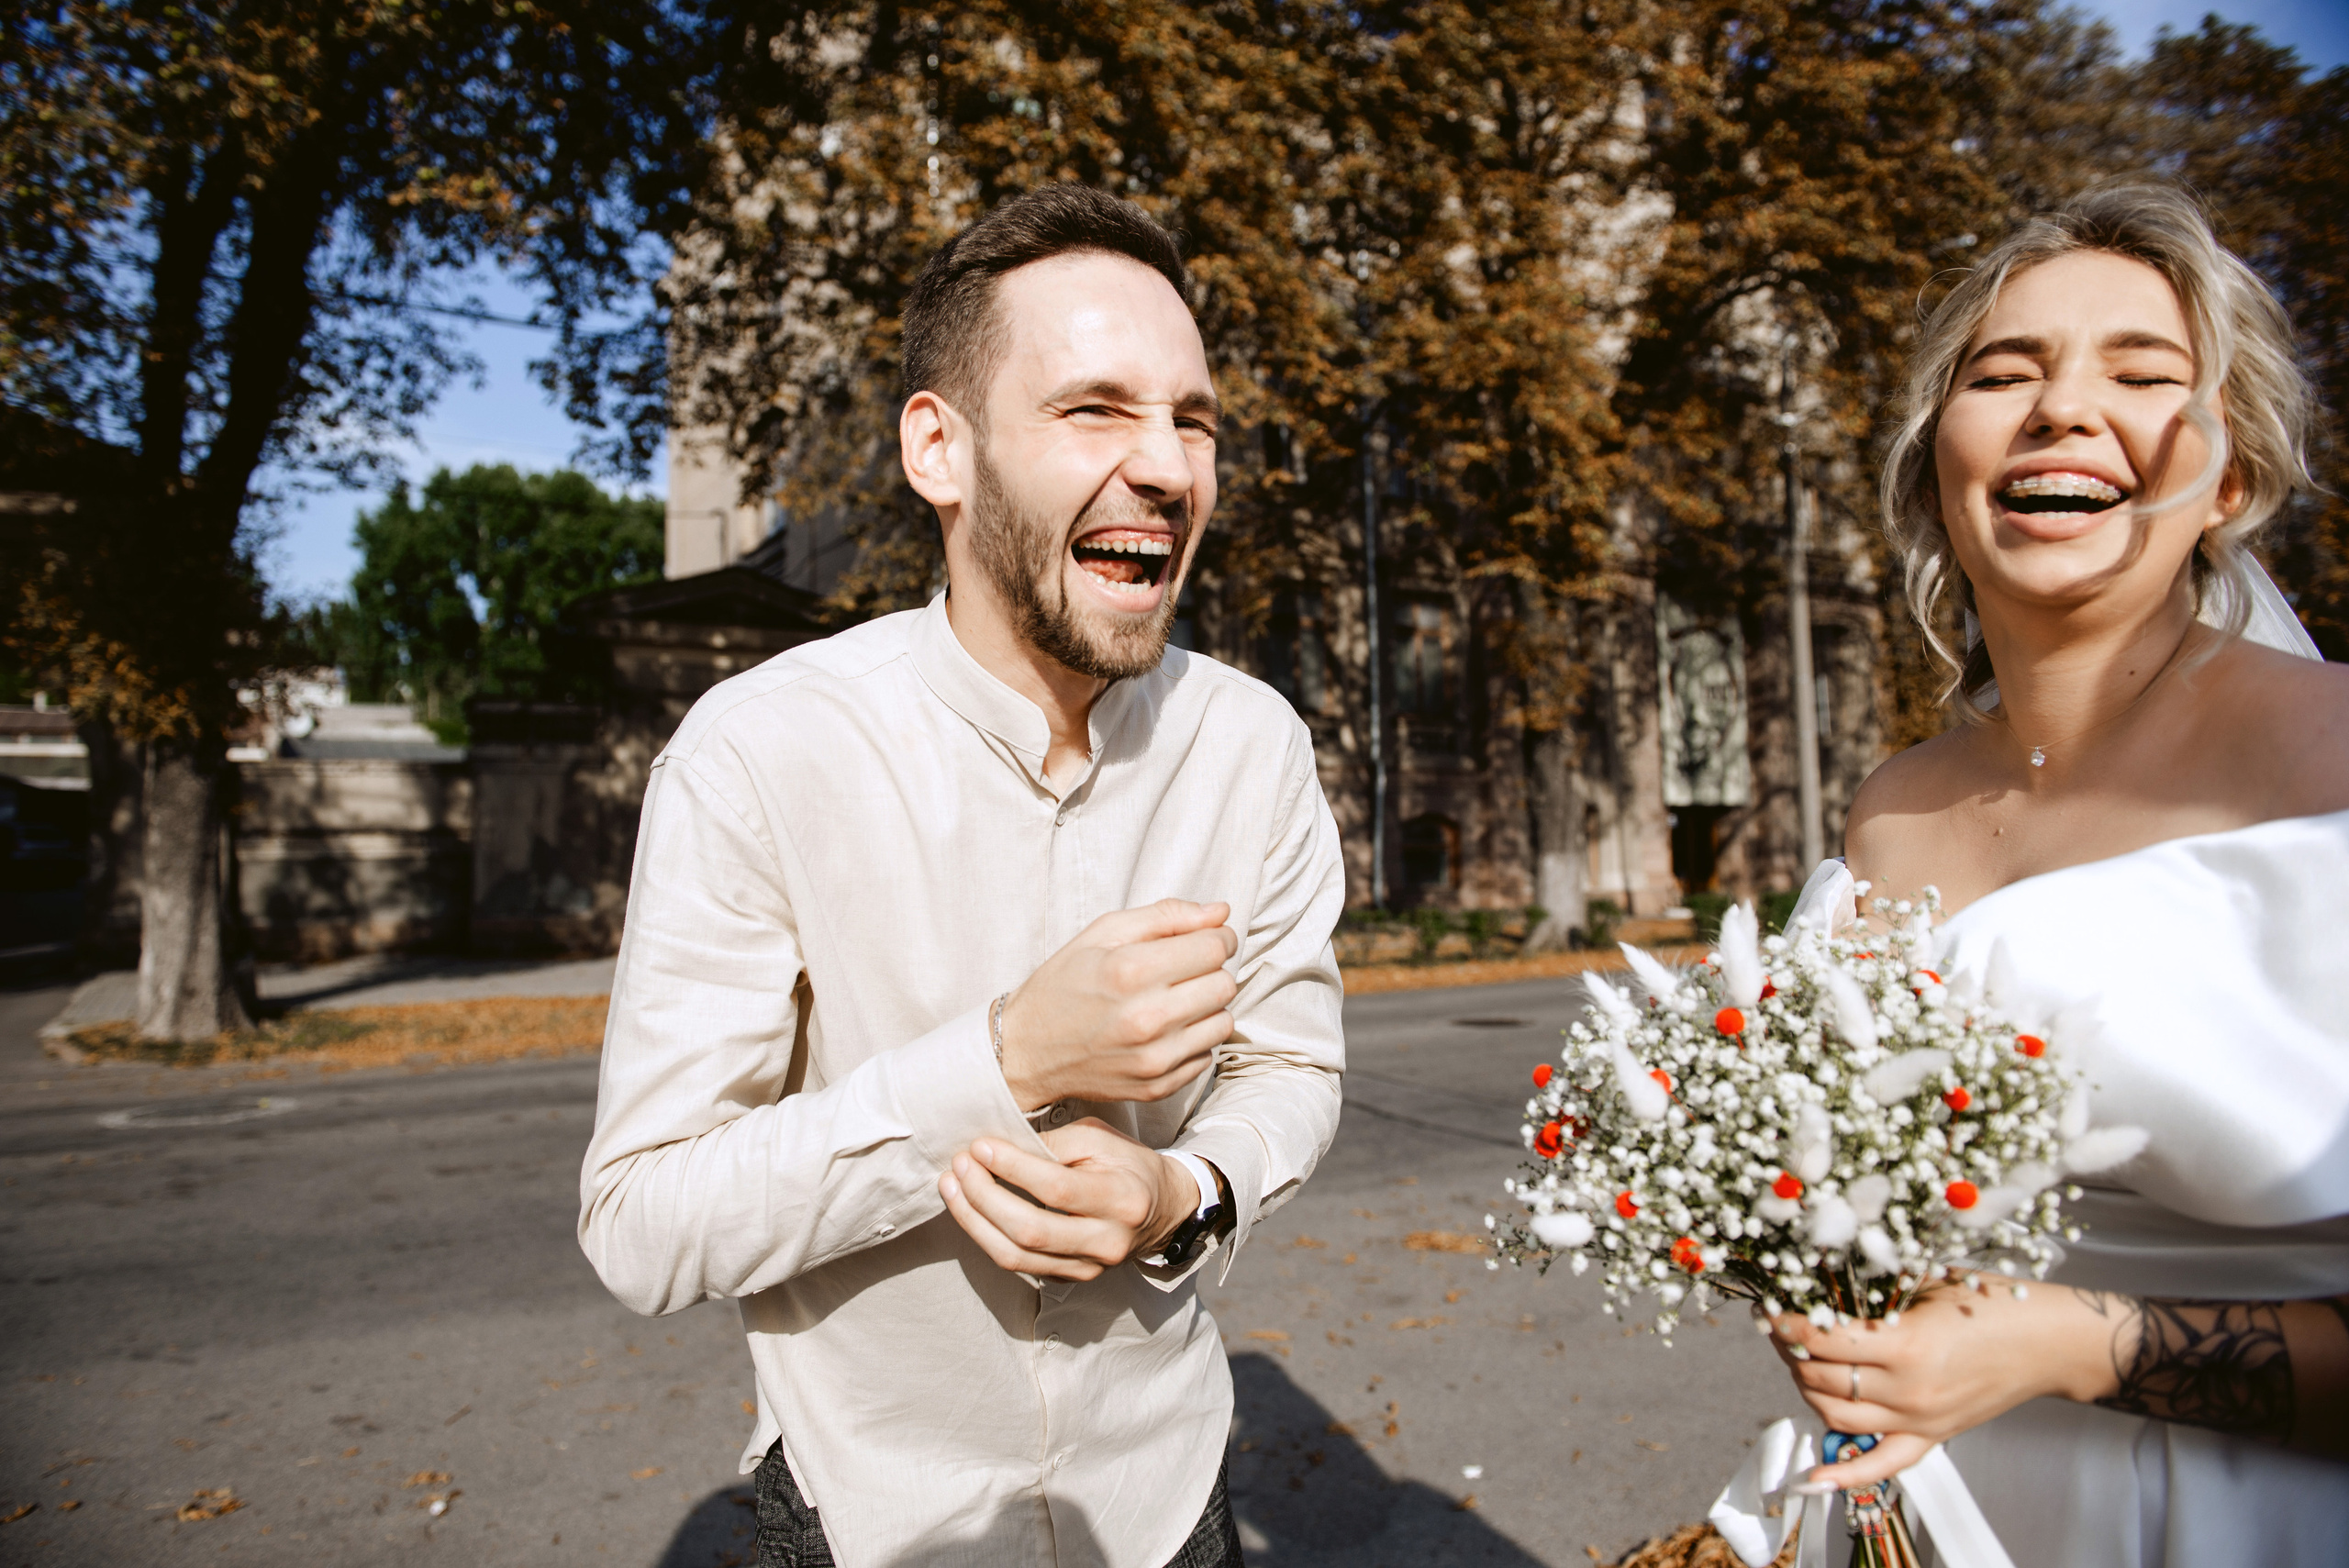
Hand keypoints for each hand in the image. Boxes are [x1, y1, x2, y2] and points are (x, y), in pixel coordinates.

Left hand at [938, 1118, 1204, 1280]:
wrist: (1162, 1210)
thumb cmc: (1127, 1165)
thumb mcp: (1101, 1139)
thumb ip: (1055, 1144)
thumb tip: (1001, 1147)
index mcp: (1121, 1199)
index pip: (1057, 1189)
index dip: (1012, 1168)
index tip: (980, 1146)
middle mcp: (1107, 1241)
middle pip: (1031, 1230)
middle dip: (984, 1196)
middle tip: (959, 1164)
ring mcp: (1088, 1267)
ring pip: (1016, 1255)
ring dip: (974, 1220)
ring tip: (951, 1186)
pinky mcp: (1071, 1278)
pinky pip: (1018, 1263)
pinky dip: (986, 1236)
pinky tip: (968, 1208)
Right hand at [997, 899, 1237, 1111]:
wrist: (1027, 1050)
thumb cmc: (1064, 983)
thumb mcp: (1103, 933)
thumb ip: (1166, 916)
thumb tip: (1221, 913)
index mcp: (1130, 971)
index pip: (1214, 949)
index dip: (1217, 937)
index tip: (1206, 938)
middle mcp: (1146, 1018)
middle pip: (1224, 985)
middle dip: (1212, 970)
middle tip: (1185, 969)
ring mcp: (1153, 1059)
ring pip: (1223, 1022)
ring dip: (1207, 1007)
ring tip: (1173, 1000)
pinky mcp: (1157, 1086)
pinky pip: (1206, 1055)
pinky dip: (1193, 1039)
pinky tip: (1163, 1030)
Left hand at [1766, 1277, 2119, 1489]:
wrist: (2050, 1341)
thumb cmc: (1995, 1302)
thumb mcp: (1927, 1279)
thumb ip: (1874, 1283)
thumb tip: (1816, 1272)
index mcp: (1908, 1346)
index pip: (1821, 1340)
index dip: (1786, 1323)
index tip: (1771, 1306)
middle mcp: (1910, 1391)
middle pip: (1820, 1380)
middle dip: (1789, 1352)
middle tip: (1780, 1328)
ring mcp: (1920, 1420)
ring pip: (1836, 1417)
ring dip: (1806, 1389)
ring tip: (1798, 1361)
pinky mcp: (1932, 1438)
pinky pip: (1881, 1465)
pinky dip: (1844, 1474)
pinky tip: (1814, 1477)